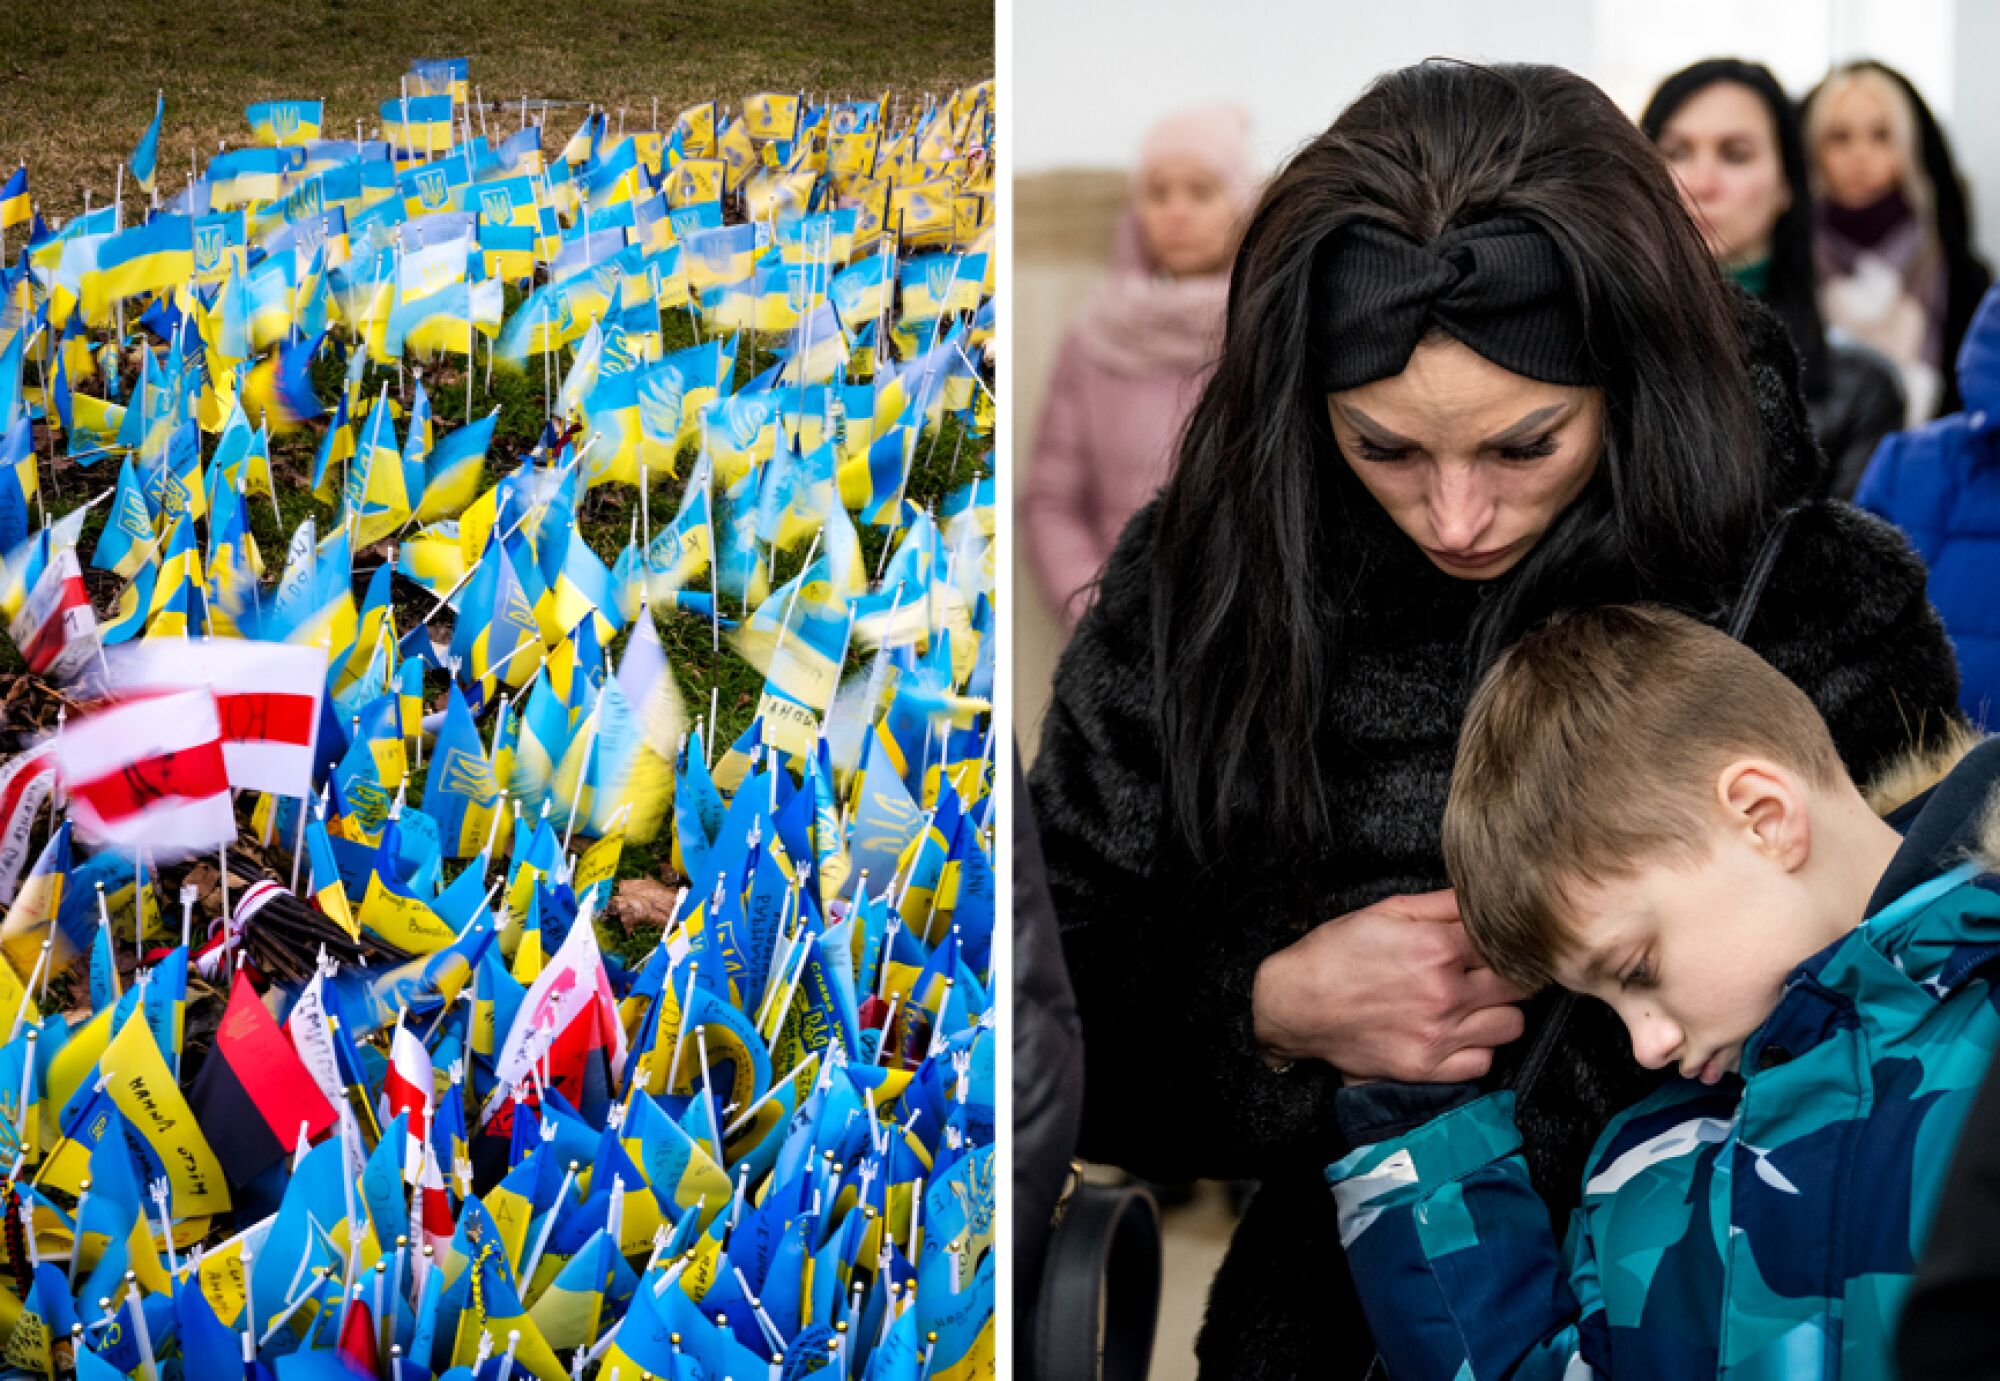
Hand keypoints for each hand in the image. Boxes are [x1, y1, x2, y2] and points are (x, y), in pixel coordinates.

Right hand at [1252, 889, 1527, 1082]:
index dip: (1508, 939)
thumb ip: (1443, 903)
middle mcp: (1445, 994)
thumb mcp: (1387, 911)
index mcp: (1437, 948)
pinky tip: (1459, 1031)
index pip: (1508, 942)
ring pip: (1511, 1025)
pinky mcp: (1427, 1068)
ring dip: (1499, 1011)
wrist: (1295, 1003)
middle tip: (1489, 970)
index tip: (1500, 942)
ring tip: (1476, 1002)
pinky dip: (1477, 1048)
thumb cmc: (1337, 952)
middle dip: (1510, 973)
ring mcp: (1438, 1035)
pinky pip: (1483, 1062)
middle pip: (1519, 985)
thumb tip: (1487, 897)